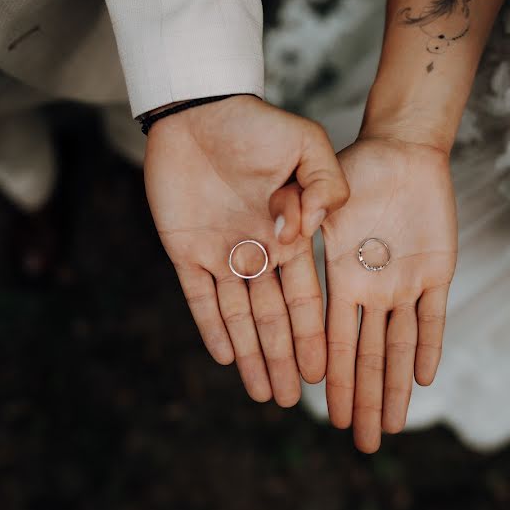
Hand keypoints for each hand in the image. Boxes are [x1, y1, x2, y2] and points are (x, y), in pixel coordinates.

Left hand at [144, 96, 348, 406]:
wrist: (200, 109)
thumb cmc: (256, 123)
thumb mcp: (306, 144)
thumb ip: (325, 184)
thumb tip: (309, 232)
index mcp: (288, 235)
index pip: (304, 296)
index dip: (313, 334)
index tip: (324, 369)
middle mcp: (257, 252)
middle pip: (272, 318)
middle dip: (283, 359)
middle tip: (294, 400)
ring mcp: (220, 254)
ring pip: (238, 316)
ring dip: (251, 355)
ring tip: (265, 394)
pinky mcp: (185, 250)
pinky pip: (198, 297)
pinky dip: (211, 327)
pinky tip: (225, 358)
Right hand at [321, 137, 456, 451]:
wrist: (402, 149)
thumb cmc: (357, 166)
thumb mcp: (322, 191)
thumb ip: (302, 210)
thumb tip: (279, 233)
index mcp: (339, 277)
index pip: (334, 339)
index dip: (332, 377)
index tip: (322, 412)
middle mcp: (370, 289)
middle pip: (368, 356)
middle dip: (364, 400)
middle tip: (362, 445)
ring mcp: (405, 282)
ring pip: (399, 345)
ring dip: (396, 386)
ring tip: (391, 428)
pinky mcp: (437, 270)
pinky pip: (433, 316)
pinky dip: (429, 346)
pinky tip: (423, 380)